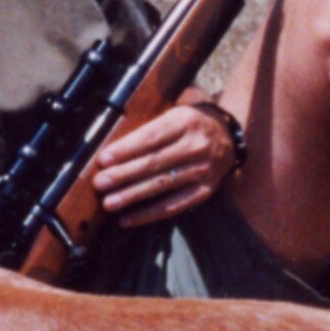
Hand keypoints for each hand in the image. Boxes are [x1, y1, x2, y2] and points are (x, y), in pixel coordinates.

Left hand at [93, 103, 239, 228]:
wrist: (229, 136)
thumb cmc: (190, 123)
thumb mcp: (175, 112)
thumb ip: (150, 124)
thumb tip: (113, 143)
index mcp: (185, 121)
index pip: (151, 138)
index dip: (126, 149)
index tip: (104, 159)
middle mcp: (196, 145)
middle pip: (154, 163)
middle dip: (124, 174)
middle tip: (100, 183)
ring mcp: (203, 170)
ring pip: (162, 185)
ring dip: (132, 196)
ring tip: (109, 203)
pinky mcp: (205, 191)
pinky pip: (174, 205)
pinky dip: (149, 214)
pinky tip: (128, 218)